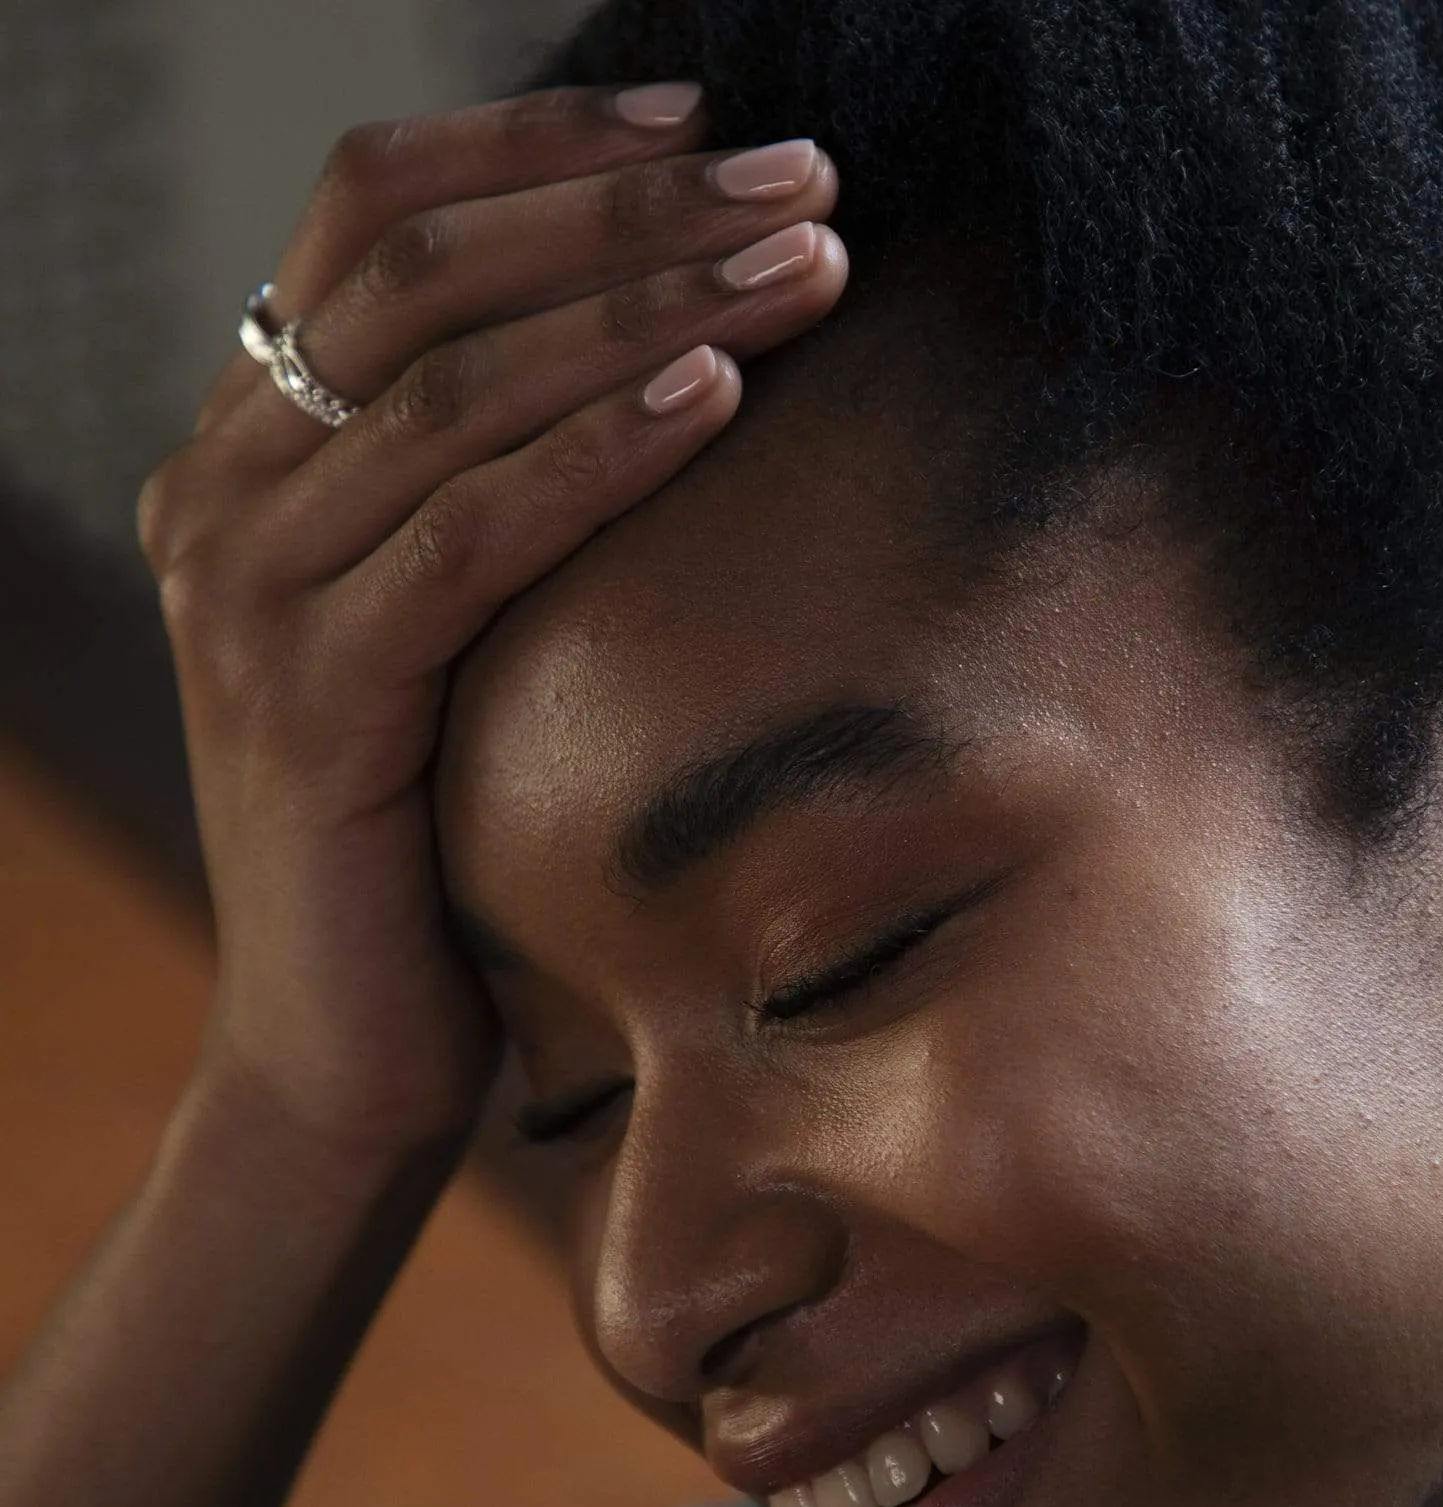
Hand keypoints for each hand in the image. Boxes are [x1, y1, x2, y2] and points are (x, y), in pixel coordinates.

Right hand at [138, 87, 846, 1158]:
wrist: (352, 1040)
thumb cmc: (440, 832)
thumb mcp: (454, 628)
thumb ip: (491, 486)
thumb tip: (667, 346)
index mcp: (253, 445)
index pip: (372, 216)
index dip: (537, 142)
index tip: (702, 116)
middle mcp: (223, 491)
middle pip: (422, 270)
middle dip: (627, 206)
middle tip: (799, 175)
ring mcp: (249, 595)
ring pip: (454, 387)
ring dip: (647, 306)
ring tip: (805, 264)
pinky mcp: (311, 704)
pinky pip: (469, 538)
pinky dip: (598, 454)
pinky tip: (718, 397)